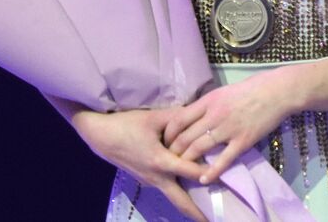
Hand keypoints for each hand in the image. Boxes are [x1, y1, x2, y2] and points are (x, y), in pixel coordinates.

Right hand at [72, 108, 207, 221]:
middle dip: (198, 213)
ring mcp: (149, 181)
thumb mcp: (155, 118)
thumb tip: (200, 116)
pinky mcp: (145, 178)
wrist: (99, 133)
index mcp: (161, 162)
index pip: (192, 172)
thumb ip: (180, 118)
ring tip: (209, 208)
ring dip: (190, 204)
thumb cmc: (127, 124)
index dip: (210, 175)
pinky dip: (180, 192)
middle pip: (181, 201)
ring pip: (174, 197)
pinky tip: (191, 189)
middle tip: (214, 220)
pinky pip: (166, 188)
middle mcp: (156, 177)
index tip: (227, 180)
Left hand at [165, 67, 301, 184]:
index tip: (166, 142)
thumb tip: (193, 117)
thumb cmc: (253, 88)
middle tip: (170, 160)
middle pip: (186, 137)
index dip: (169, 134)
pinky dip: (212, 172)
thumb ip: (208, 104)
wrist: (278, 91)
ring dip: (188, 162)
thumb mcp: (224, 91)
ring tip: (182, 169)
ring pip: (199, 149)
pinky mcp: (243, 141)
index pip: (178, 120)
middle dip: (174, 151)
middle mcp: (215, 115)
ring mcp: (229, 129)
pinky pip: (224, 160)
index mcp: (209, 100)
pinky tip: (205, 180)